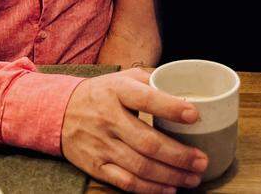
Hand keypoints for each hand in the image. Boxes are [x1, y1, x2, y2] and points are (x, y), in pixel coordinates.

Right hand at [62, 68, 207, 192]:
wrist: (58, 112)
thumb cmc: (100, 94)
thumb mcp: (121, 79)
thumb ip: (151, 81)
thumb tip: (186, 91)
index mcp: (117, 92)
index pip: (146, 99)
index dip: (171, 108)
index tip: (194, 115)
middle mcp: (108, 119)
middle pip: (148, 142)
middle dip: (179, 155)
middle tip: (201, 161)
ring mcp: (101, 144)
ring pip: (140, 166)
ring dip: (171, 175)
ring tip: (193, 178)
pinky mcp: (96, 165)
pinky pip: (126, 182)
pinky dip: (150, 188)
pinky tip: (169, 188)